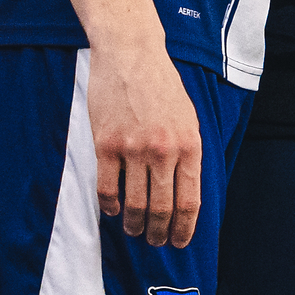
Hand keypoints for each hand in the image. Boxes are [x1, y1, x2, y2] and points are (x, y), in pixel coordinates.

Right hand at [88, 42, 204, 247]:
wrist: (131, 53)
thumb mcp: (188, 118)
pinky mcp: (105, 144)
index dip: (184, 228)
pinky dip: (110, 206)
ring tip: (134, 230)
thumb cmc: (162, 85)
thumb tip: (185, 192)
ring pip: (134, 204)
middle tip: (154, 241)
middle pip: (162, 208)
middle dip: (158, 232)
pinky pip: (107, 188)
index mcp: (189, 145)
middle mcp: (163, 151)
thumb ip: (188, 153)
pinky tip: (114, 211)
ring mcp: (133, 149)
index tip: (179, 242)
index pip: (189, 201)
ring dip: (135, 225)